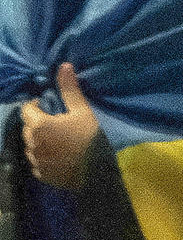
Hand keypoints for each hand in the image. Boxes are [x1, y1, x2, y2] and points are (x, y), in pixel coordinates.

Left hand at [21, 64, 98, 189]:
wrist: (98, 173)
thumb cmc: (90, 139)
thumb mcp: (82, 112)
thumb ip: (69, 90)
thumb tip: (64, 65)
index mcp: (38, 125)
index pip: (26, 110)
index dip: (36, 107)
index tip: (50, 110)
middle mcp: (31, 142)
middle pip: (28, 128)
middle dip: (38, 125)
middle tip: (57, 127)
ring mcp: (35, 160)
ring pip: (31, 146)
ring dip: (40, 142)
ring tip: (58, 143)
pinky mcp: (40, 174)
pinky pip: (36, 162)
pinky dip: (43, 159)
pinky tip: (59, 158)